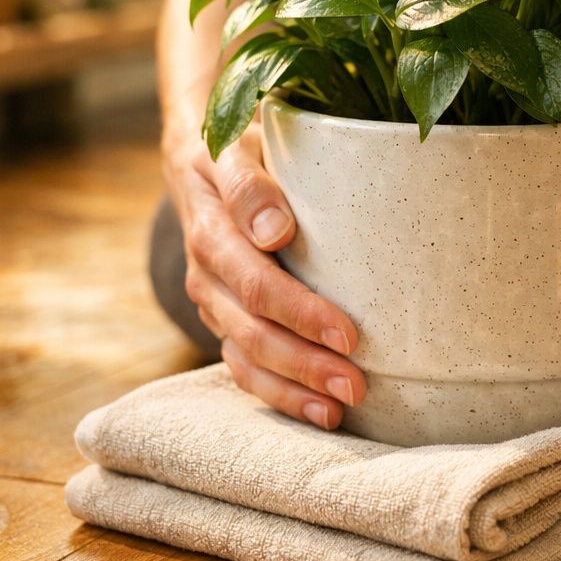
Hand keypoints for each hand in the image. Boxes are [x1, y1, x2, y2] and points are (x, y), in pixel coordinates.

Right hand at [164, 124, 365, 428]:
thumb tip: (274, 231)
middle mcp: (207, 276)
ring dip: (294, 389)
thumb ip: (250, 183)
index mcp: (211, 231)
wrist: (204, 163)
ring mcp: (215, 306)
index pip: (254, 283)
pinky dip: (281, 397)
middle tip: (356, 383)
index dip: (299, 313)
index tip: (347, 334)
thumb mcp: (238, 146)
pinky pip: (247, 371)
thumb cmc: (241, 149)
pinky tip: (322, 414)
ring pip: (248, 360)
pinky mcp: (227, 324)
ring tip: (340, 409)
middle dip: (305, 363)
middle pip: (253, 331)